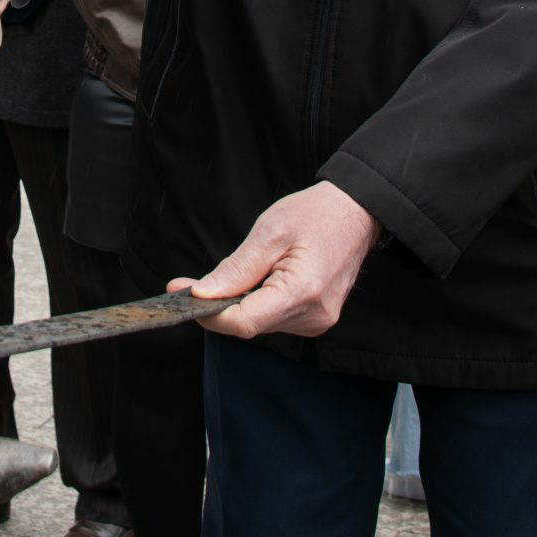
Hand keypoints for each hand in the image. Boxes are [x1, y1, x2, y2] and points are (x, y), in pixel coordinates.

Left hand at [170, 181, 379, 339]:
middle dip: (219, 304)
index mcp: (302, 293)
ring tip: (247, 268)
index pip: (243, 322)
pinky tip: (262, 278)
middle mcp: (312, 316)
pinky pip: (274, 317)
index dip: (208, 314)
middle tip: (193, 281)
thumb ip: (236, 268)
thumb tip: (201, 294)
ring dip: (240, 302)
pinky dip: (258, 301)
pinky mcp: (316, 319)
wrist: (356, 213)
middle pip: (249, 324)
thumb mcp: (269, 232)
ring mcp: (317, 322)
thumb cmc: (316, 215)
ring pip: (260, 322)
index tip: (181, 293)